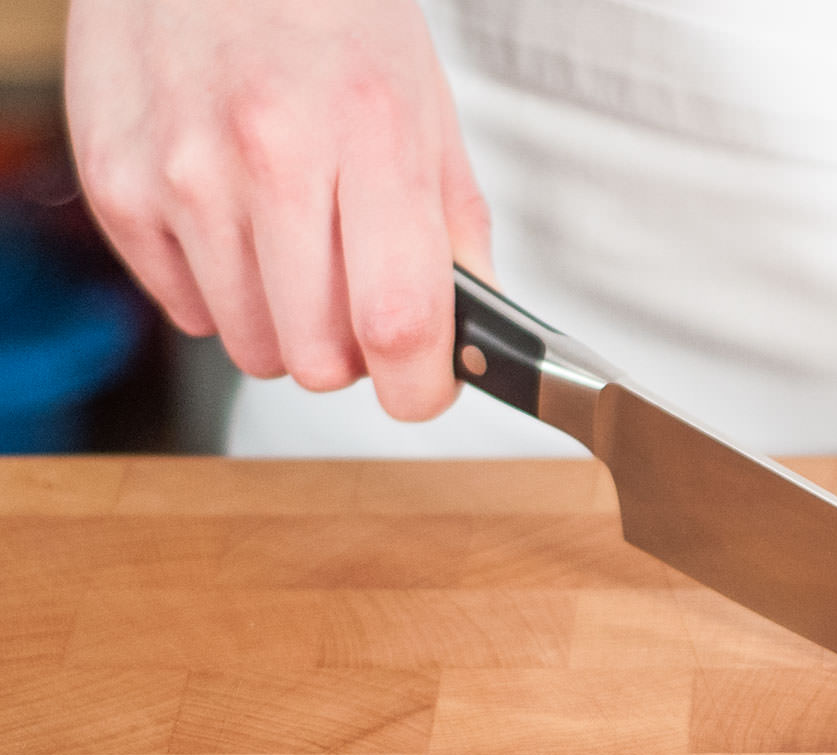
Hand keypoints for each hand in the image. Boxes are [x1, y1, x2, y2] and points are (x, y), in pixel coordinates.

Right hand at [66, 0, 489, 419]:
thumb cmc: (327, 13)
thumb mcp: (423, 105)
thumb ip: (454, 228)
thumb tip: (472, 335)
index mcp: (368, 134)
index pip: (398, 325)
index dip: (421, 389)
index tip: (425, 387)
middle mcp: (269, 156)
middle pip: (320, 359)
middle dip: (353, 355)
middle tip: (356, 297)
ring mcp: (182, 173)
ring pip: (252, 348)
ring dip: (285, 325)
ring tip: (293, 247)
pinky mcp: (117, 186)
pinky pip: (188, 312)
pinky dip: (221, 293)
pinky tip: (235, 224)